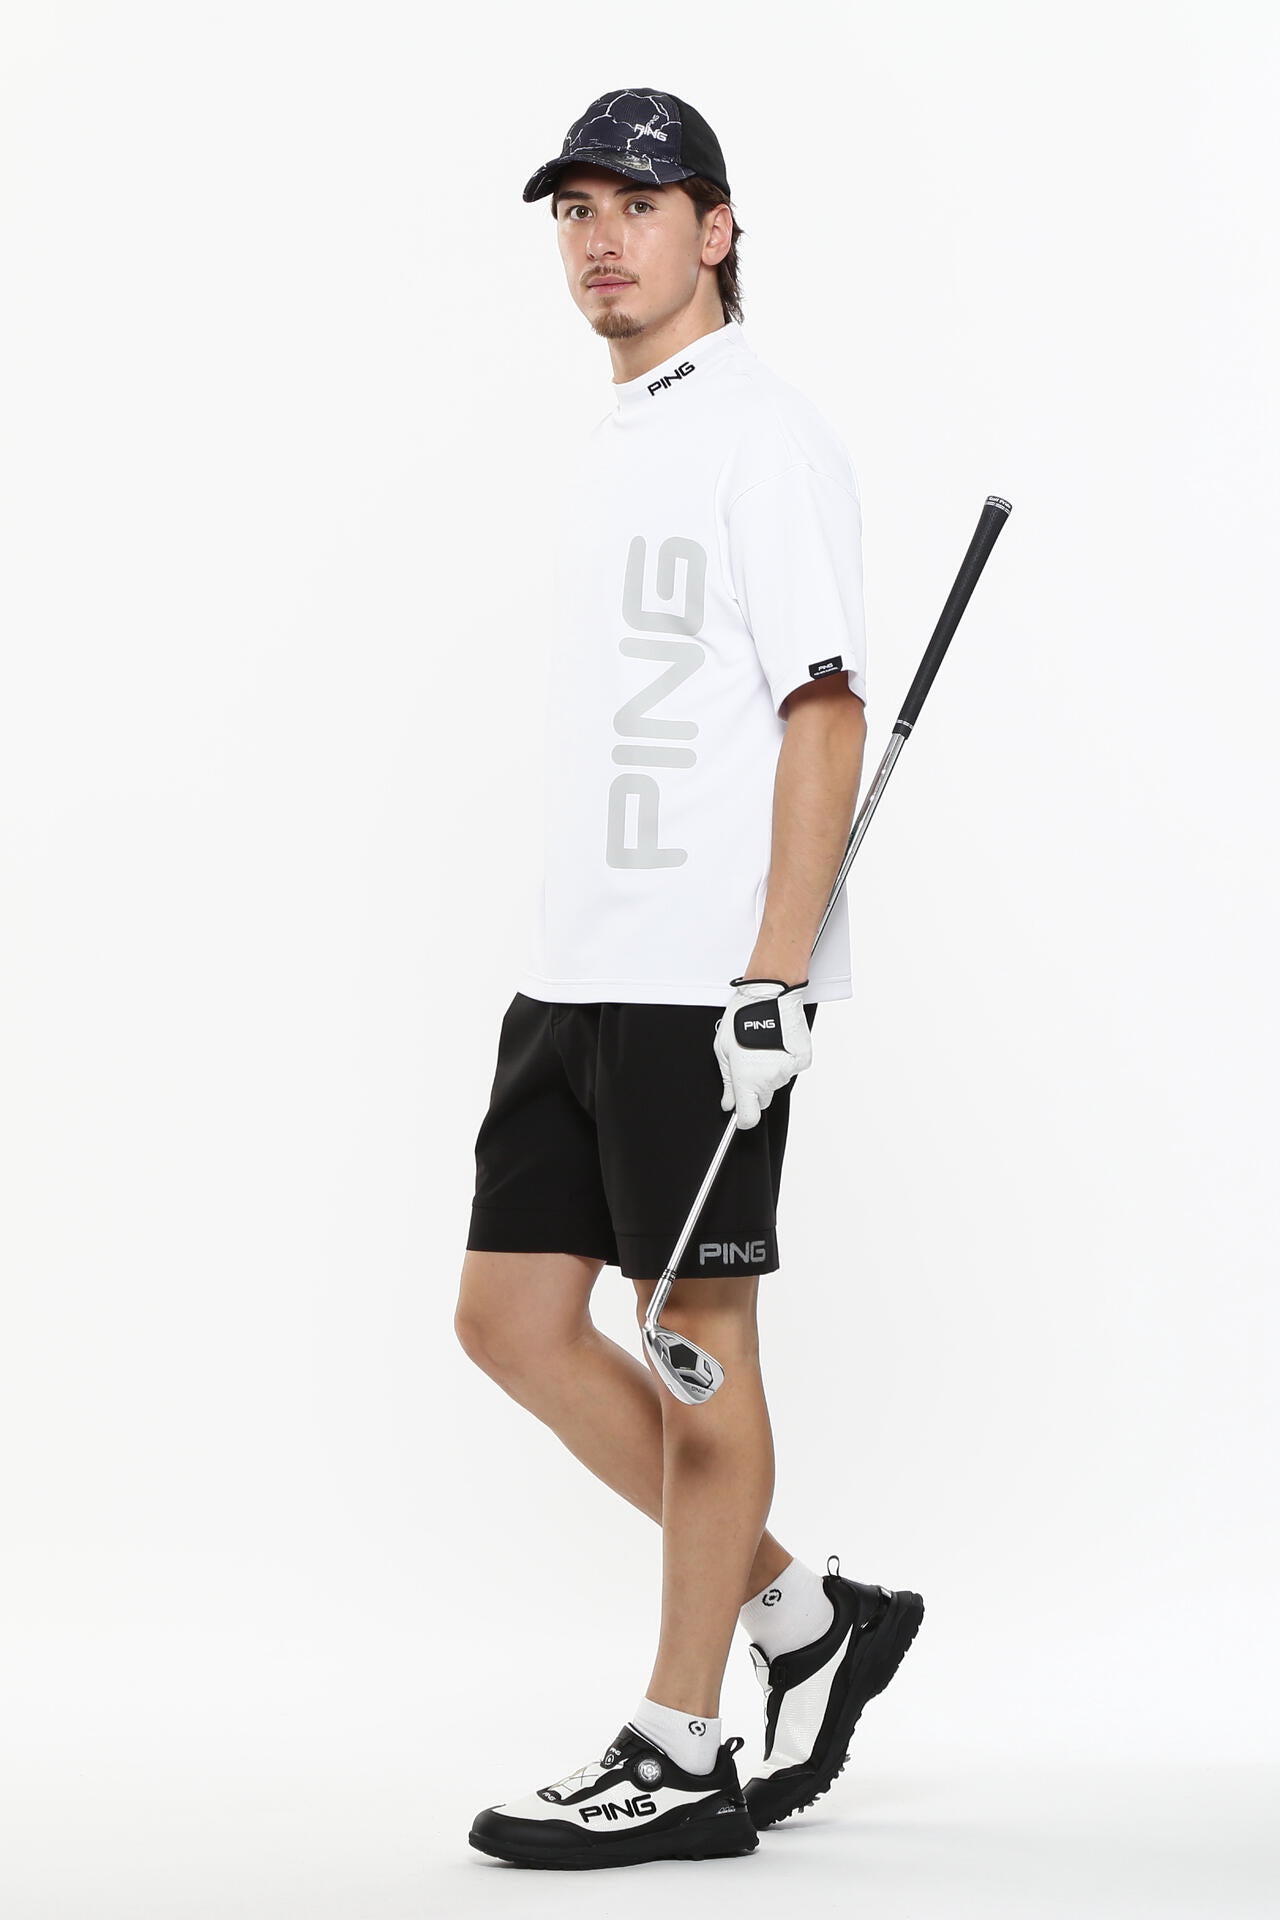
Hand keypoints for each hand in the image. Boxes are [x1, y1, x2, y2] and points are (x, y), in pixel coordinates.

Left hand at [713, 975, 812, 1128]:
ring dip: (770, 1069)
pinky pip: (790, 1069)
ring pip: (777, 1081)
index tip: (741, 1112)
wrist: (769, 994)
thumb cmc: (742, 1017)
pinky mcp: (802, 1060)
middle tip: (750, 1062)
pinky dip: (784, 1060)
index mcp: (747, 1080)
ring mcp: (788, 1070)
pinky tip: (777, 1043)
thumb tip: (728, 1102)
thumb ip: (727, 1081)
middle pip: (764, 1098)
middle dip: (755, 1086)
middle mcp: (769, 1079)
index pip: (749, 1117)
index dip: (744, 1117)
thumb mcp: (723, 1050)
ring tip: (763, 1045)